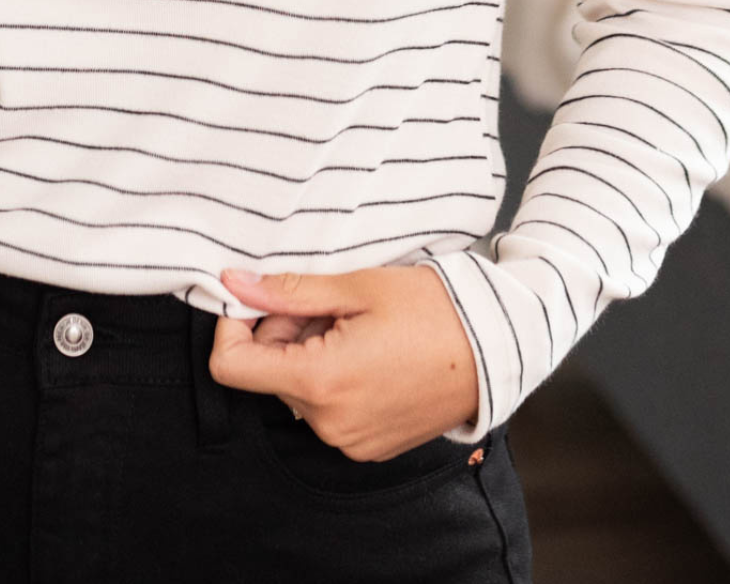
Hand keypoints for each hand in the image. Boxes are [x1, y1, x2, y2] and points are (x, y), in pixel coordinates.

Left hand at [211, 264, 479, 461]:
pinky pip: (326, 409)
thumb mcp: (357, 287)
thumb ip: (288, 290)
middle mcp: (329, 424)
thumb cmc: (432, 310)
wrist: (497, 349)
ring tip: (355, 324)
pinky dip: (332, 377)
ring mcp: (350, 441)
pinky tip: (368, 350)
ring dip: (309, 352)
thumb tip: (232, 282)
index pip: (231, 367)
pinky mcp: (367, 446)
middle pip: (269, 373)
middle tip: (329, 303)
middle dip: (284, 332)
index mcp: (321, 383)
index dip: (232, 327)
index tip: (256, 298)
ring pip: (298, 389)